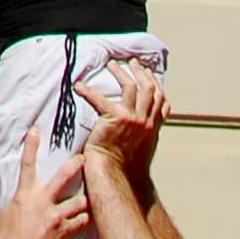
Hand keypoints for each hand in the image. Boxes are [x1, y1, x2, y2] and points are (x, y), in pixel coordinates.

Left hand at [85, 59, 165, 189]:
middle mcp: (146, 121)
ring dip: (121, 73)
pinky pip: (100, 98)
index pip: (161, 99)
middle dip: (141, 72)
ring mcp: (133, 119)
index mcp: (152, 127)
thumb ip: (144, 132)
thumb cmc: (125, 167)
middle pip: (149, 88)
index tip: (147, 73)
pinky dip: (88, 91)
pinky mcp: (115, 118)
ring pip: (131, 86)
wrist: (115, 176)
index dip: (155, 83)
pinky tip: (79, 87)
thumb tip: (141, 124)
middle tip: (133, 62)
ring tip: (111, 64)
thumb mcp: (143, 148)